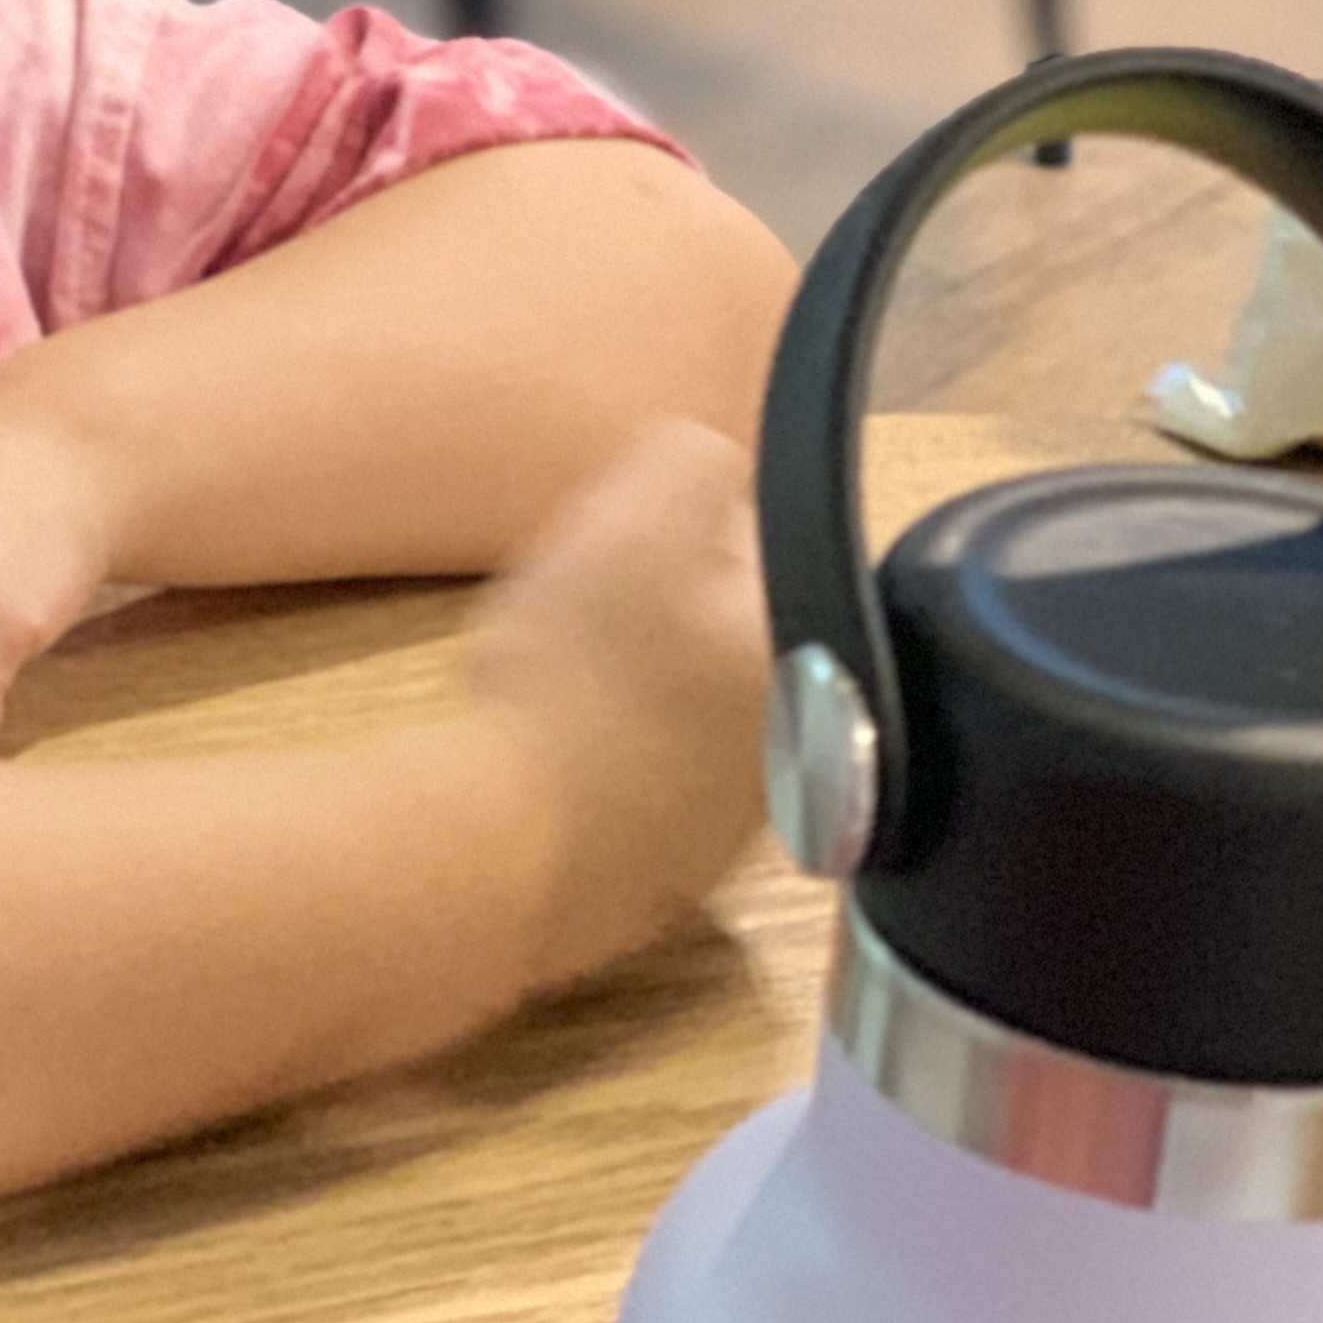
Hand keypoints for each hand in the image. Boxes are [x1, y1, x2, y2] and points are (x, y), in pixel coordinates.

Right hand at [459, 418, 766, 995]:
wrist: (508, 846)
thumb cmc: (572, 679)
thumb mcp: (631, 522)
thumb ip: (695, 462)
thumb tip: (724, 472)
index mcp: (813, 642)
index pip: (761, 536)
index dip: (678, 527)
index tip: (618, 550)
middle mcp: (814, 732)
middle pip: (731, 618)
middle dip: (667, 601)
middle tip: (586, 611)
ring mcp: (758, 811)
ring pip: (697, 693)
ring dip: (646, 674)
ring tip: (567, 682)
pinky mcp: (696, 860)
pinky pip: (665, 767)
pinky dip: (625, 748)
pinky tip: (568, 749)